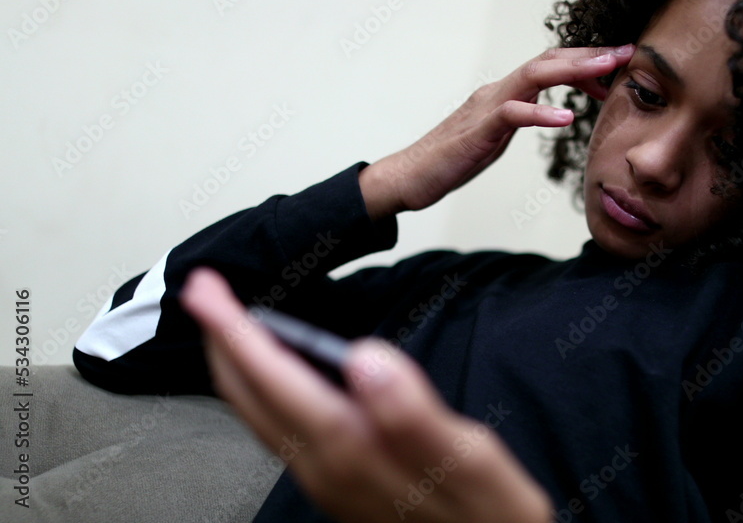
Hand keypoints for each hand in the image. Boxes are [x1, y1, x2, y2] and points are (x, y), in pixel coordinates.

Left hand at [179, 267, 552, 522]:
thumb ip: (415, 414)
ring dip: (237, 363)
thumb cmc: (492, 515)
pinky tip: (275, 373)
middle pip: (251, 398)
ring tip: (228, 321)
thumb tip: (366, 359)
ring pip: (258, 416)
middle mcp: (326, 470)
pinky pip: (279, 429)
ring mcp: (326, 481)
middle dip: (221, 339)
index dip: (237, 331)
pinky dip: (261, 389)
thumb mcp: (472, 462)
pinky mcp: (337, 485)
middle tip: (204, 289)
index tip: (207, 289)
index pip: (277, 381)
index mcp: (353, 452)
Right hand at [360, 44, 635, 219]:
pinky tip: (567, 118)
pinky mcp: (478, 130)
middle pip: (548, 61)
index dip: (585, 61)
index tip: (619, 64)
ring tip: (608, 71)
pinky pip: (512, 114)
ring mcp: (486, 107)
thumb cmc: (449, 160)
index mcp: (504, 94)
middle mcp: (497, 92)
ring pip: (533, 76)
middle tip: (628, 54)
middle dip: (590, 55)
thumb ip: (520, 120)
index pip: (549, 67)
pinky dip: (541, 113)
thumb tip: (547, 114)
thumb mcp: (495, 137)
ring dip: (574, 70)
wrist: (408, 177)